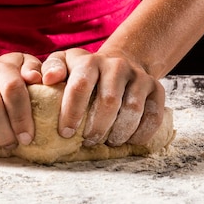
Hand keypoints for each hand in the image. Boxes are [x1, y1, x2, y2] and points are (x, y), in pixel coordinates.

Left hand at [41, 48, 164, 146]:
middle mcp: (116, 66)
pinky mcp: (156, 88)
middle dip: (97, 127)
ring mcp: (139, 77)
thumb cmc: (83, 71)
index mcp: (90, 61)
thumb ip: (51, 69)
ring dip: (119, 132)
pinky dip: (141, 133)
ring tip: (108, 142)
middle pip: (109, 101)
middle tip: (88, 142)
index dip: (72, 112)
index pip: (81, 86)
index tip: (66, 133)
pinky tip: (129, 141)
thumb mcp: (64, 63)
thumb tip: (47, 80)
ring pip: (133, 109)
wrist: (119, 62)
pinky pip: (153, 115)